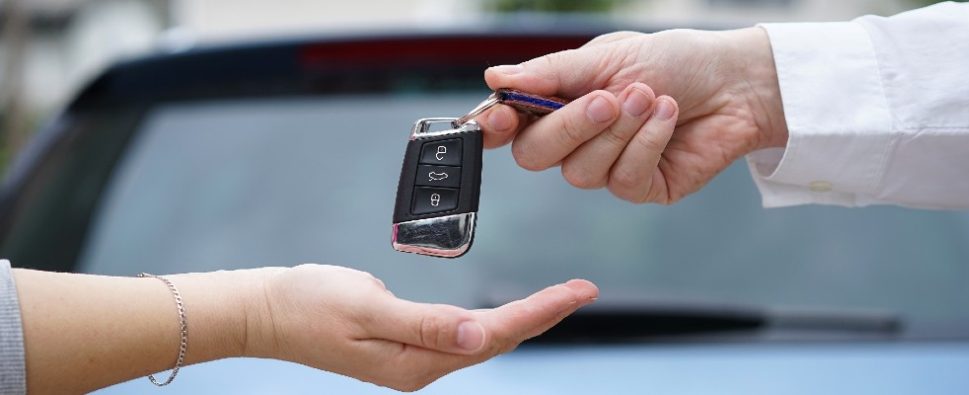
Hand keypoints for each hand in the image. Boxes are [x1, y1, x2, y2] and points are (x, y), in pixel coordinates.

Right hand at [246, 264, 597, 391]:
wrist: (265, 311)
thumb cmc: (308, 304)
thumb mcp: (366, 309)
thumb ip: (424, 324)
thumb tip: (479, 337)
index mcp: (416, 361)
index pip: (494, 335)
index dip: (540, 312)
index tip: (578, 292)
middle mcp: (421, 366)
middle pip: (497, 340)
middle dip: (543, 315)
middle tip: (583, 290)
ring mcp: (413, 358)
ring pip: (483, 340)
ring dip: (523, 320)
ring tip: (560, 299)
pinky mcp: (405, 344)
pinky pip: (461, 335)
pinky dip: (492, 321)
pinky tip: (508, 313)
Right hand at [477, 27, 786, 203]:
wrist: (735, 82)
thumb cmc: (674, 61)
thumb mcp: (607, 57)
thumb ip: (550, 74)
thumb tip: (495, 78)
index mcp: (558, 103)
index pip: (508, 126)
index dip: (494, 127)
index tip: (501, 117)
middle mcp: (576, 140)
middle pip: (535, 156)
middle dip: (570, 127)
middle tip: (608, 98)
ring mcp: (606, 168)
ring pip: (580, 173)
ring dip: (619, 131)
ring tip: (652, 97)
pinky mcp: (641, 188)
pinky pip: (623, 180)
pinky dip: (647, 144)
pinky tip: (668, 118)